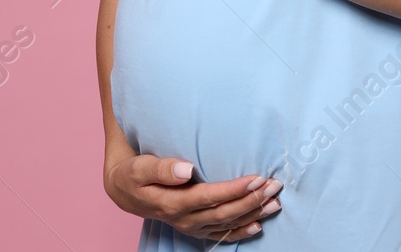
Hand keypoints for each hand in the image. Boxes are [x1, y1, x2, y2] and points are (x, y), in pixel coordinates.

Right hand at [105, 151, 283, 242]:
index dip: (235, 189)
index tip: (257, 178)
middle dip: (252, 200)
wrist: (125, 191)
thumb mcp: (140, 167)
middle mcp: (184, 219)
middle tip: (274, 186)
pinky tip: (258, 226)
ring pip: (227, 223)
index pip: (210, 197)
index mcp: (173, 203)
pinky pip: (220, 234)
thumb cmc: (133, 174)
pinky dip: (240, 231)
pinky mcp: (194, 227)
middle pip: (224, 212)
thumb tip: (185, 169)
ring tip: (275, 203)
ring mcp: (190, 226)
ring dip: (252, 214)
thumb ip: (162, 168)